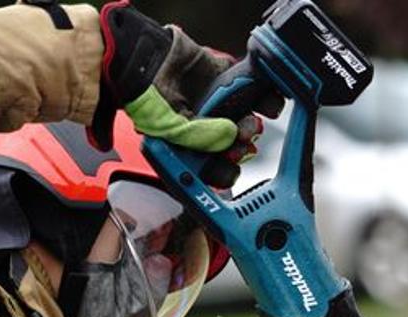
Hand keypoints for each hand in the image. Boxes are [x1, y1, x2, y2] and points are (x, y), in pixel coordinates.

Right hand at [96, 2, 270, 185]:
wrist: (140, 55)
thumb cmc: (140, 95)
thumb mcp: (166, 128)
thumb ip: (198, 138)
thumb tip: (229, 137)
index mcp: (183, 146)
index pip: (209, 167)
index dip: (223, 171)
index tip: (232, 169)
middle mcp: (200, 126)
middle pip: (230, 144)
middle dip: (240, 146)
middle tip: (243, 141)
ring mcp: (213, 101)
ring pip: (243, 118)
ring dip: (252, 123)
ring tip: (252, 122)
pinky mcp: (222, 77)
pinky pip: (249, 87)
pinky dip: (262, 94)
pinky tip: (266, 101)